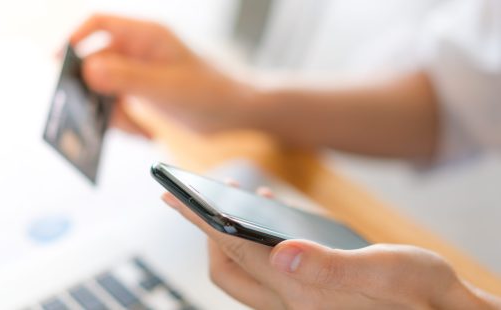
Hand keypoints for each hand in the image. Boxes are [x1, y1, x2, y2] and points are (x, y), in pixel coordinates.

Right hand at [70, 14, 255, 135]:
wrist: (237, 113)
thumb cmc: (211, 92)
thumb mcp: (168, 87)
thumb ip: (129, 78)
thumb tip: (87, 70)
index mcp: (147, 36)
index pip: (100, 25)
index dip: (74, 39)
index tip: (58, 63)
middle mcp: (140, 51)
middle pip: (97, 61)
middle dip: (92, 89)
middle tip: (88, 112)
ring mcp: (141, 72)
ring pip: (106, 88)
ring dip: (110, 111)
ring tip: (133, 129)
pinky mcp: (145, 93)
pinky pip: (120, 104)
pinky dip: (124, 121)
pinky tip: (143, 133)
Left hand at [161, 191, 497, 308]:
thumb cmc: (423, 295)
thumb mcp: (392, 272)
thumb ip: (335, 267)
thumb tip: (282, 251)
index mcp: (304, 291)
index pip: (235, 251)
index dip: (202, 221)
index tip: (175, 194)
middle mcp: (291, 303)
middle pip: (227, 265)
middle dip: (206, 228)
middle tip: (199, 194)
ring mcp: (296, 303)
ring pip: (242, 270)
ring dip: (229, 233)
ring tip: (236, 197)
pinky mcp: (308, 297)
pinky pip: (265, 270)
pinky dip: (254, 241)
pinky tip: (269, 216)